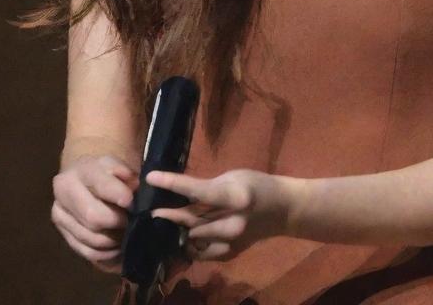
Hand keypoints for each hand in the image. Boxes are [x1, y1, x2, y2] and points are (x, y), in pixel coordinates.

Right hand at [51, 154, 139, 273]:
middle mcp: (64, 191)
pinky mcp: (62, 233)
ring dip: (112, 240)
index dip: (120, 196)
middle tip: (132, 222)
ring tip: (127, 234)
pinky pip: (86, 251)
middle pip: (93, 217)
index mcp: (82, 169)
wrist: (87, 179)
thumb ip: (128, 175)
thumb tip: (134, 188)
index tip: (132, 203)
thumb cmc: (110, 173)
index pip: (102, 186)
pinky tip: (116, 247)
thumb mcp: (120, 165)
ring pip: (90, 237)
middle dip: (117, 222)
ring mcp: (59, 214)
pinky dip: (105, 253)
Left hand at [146, 168, 303, 261]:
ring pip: (193, 238)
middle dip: (169, 214)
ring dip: (179, 229)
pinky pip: (200, 252)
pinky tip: (186, 233)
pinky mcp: (230, 255)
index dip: (172, 183)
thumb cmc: (256, 185)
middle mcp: (232, 223)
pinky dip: (191, 243)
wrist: (282, 210)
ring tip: (167, 221)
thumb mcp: (232, 178)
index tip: (150, 177)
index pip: (197, 191)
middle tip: (152, 210)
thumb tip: (178, 193)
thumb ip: (208, 188)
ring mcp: (231, 243)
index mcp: (234, 197)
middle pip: (191, 220)